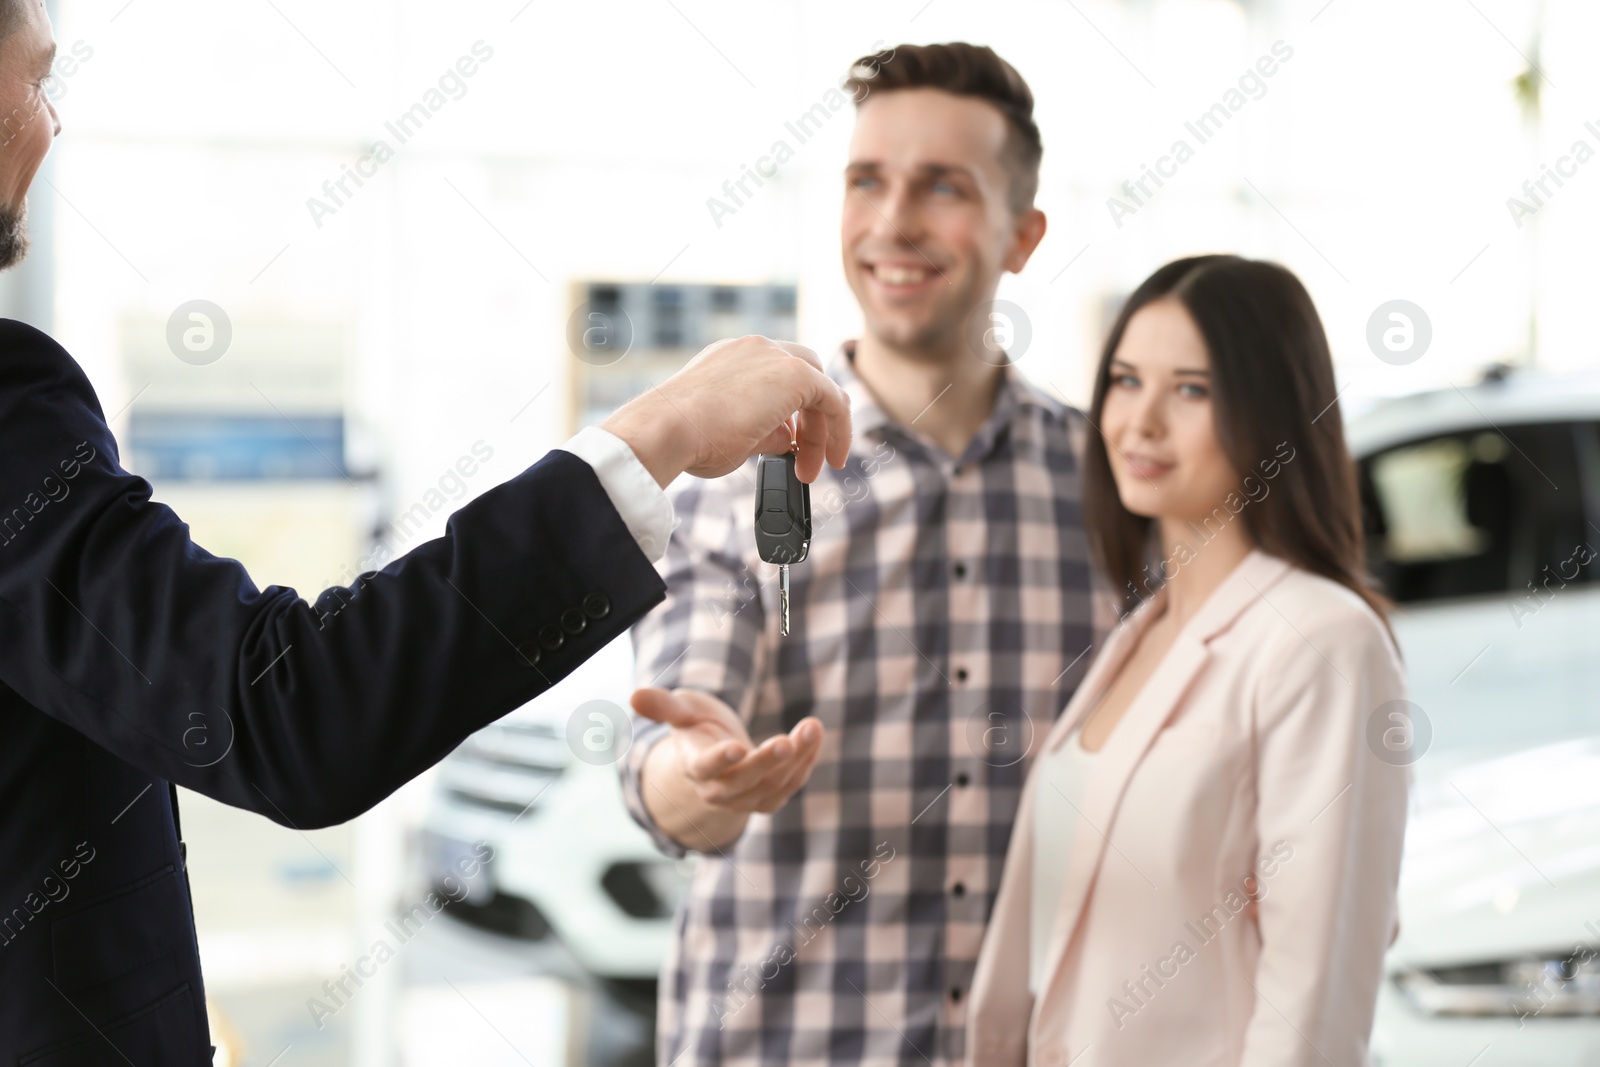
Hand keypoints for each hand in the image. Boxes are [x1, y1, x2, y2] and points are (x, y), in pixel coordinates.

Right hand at [600, 336, 850, 487]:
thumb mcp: (730, 433)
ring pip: (819, 389)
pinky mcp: (795, 374)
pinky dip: (838, 429)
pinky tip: (831, 458)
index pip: (775, 376)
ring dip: (821, 433)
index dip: (790, 414)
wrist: (666, 429)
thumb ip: (763, 431)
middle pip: (804, 377)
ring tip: (809, 471)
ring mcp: (774, 356)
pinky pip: (832, 399)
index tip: (790, 446)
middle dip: (810, 420)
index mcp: (731, 359)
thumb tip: (786, 442)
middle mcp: (754, 350)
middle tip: (804, 459)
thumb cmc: (685, 439)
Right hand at [633, 687, 823, 816]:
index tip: (737, 746)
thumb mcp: (681, 710)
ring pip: (771, 786)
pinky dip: (804, 764)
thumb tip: (633, 695)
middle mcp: (717, 790)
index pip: (705, 768)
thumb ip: (663, 706)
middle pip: (744, 781)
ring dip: (796, 759)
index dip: (719, 760)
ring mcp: (743, 799)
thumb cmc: (696, 725)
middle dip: (767, 761)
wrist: (715, 751)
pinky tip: (813, 736)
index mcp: (693, 766)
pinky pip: (788, 787)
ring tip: (812, 726)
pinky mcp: (765, 799)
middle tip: (787, 740)